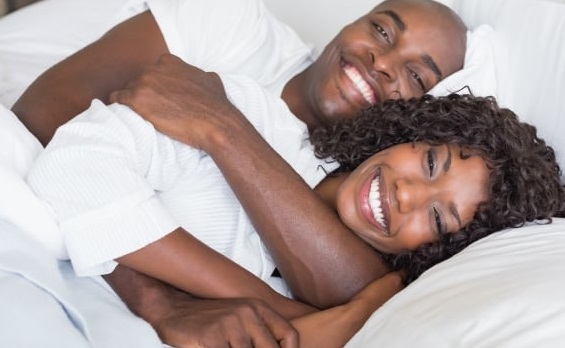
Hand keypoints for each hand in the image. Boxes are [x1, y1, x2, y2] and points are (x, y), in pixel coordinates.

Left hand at [109, 53, 240, 149]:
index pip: (152, 71)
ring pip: (127, 90)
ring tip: (138, 117)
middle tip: (151, 110)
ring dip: (133, 102)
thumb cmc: (215, 105)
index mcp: (169, 61)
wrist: (215, 124)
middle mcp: (154, 68)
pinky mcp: (136, 99)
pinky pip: (117, 99)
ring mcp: (144, 82)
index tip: (159, 98)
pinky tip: (124, 115)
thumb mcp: (211, 80)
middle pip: (138, 80)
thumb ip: (199, 75)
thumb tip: (203, 77)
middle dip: (144, 94)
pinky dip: (119, 106)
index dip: (155, 86)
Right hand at [156, 296, 298, 347]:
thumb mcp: (239, 320)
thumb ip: (257, 334)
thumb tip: (277, 347)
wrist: (173, 309)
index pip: (289, 335)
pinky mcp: (212, 337)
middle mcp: (247, 313)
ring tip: (226, 347)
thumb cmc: (209, 321)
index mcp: (258, 308)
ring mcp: (230, 324)